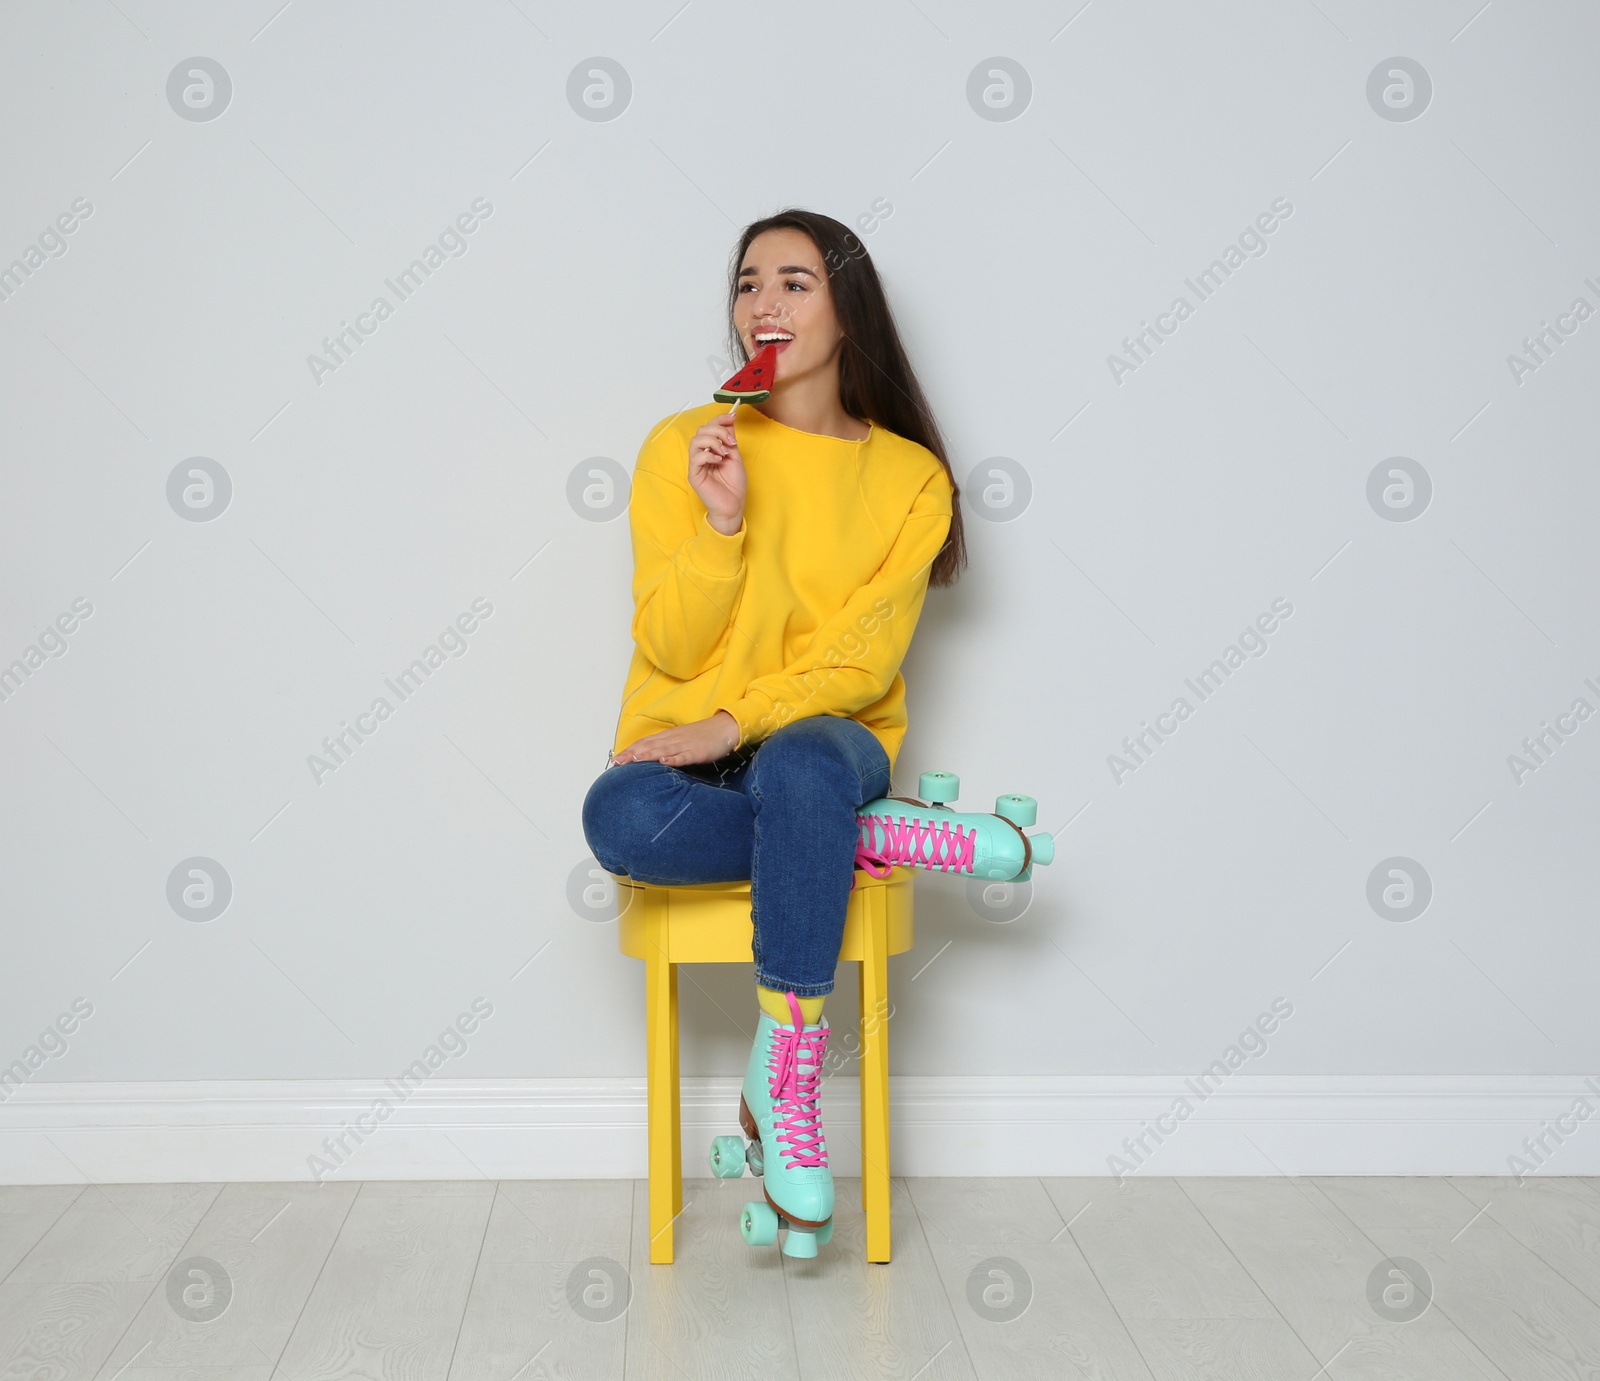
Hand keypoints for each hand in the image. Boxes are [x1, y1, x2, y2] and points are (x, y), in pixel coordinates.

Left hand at [612, 710, 739, 766]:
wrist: (725, 728)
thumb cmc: (703, 736)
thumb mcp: (682, 740)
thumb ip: (667, 748)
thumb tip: (652, 758)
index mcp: (668, 737)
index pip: (644, 742)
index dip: (629, 750)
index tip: (616, 759)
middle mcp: (673, 739)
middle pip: (649, 746)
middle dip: (631, 754)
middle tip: (616, 762)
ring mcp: (685, 745)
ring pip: (663, 750)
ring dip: (647, 755)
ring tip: (633, 760)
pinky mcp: (697, 752)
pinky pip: (684, 756)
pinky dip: (674, 759)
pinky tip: (664, 761)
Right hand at [688, 409, 745, 533]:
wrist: (733, 505)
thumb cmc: (734, 485)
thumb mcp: (735, 457)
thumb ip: (730, 440)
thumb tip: (730, 420)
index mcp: (710, 449)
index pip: (709, 427)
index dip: (720, 419)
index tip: (733, 416)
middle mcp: (701, 455)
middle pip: (701, 431)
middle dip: (718, 431)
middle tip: (731, 441)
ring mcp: (696, 465)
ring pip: (696, 441)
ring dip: (713, 442)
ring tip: (725, 452)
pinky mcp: (694, 475)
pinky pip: (696, 458)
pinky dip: (709, 455)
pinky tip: (719, 460)